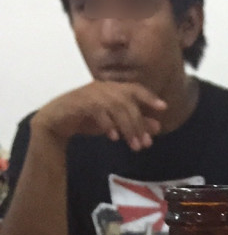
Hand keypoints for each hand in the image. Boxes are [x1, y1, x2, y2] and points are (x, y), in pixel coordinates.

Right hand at [32, 81, 165, 150]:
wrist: (57, 122)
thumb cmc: (87, 120)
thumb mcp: (115, 124)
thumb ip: (134, 124)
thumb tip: (157, 127)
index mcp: (112, 89)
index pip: (134, 89)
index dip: (149, 97)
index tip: (164, 108)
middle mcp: (102, 88)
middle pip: (127, 101)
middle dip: (139, 123)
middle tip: (146, 144)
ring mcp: (90, 93)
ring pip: (115, 106)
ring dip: (127, 127)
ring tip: (134, 146)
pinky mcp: (79, 102)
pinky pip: (97, 110)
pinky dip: (108, 124)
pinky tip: (114, 138)